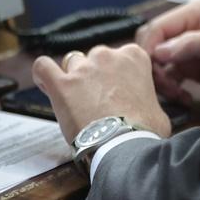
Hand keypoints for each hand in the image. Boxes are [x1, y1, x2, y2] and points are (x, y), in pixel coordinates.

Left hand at [32, 43, 170, 144]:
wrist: (124, 143)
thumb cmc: (144, 129)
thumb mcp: (157, 108)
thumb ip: (147, 99)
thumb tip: (146, 111)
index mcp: (134, 57)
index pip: (121, 56)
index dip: (116, 74)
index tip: (114, 89)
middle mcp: (108, 56)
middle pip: (95, 57)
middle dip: (95, 75)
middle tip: (96, 99)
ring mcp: (84, 68)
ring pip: (72, 62)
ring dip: (73, 77)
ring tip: (74, 99)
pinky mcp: (62, 84)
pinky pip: (43, 67)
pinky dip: (42, 73)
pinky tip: (45, 82)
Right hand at [135, 0, 199, 104]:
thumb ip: (193, 43)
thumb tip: (159, 51)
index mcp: (195, 12)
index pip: (156, 28)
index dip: (149, 50)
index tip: (151, 73)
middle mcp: (187, 26)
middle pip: (151, 45)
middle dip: (154, 67)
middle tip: (165, 87)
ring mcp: (187, 47)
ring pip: (155, 63)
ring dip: (161, 81)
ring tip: (177, 93)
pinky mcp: (189, 67)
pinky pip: (166, 77)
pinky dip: (169, 89)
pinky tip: (184, 97)